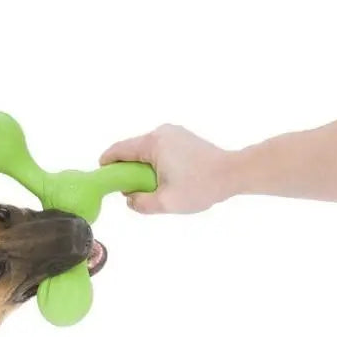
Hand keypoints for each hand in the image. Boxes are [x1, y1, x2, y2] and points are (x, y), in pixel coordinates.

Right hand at [100, 124, 234, 214]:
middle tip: (131, 191)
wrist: (234, 174)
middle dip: (127, 170)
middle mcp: (161, 132)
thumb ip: (139, 203)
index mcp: (153, 143)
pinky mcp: (184, 138)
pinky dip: (156, 164)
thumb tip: (129, 198)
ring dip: (143, 169)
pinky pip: (160, 150)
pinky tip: (165, 180)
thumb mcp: (165, 202)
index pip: (118, 150)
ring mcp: (174, 133)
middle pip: (132, 150)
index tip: (102, 178)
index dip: (106, 164)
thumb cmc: (200, 186)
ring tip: (153, 188)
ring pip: (146, 151)